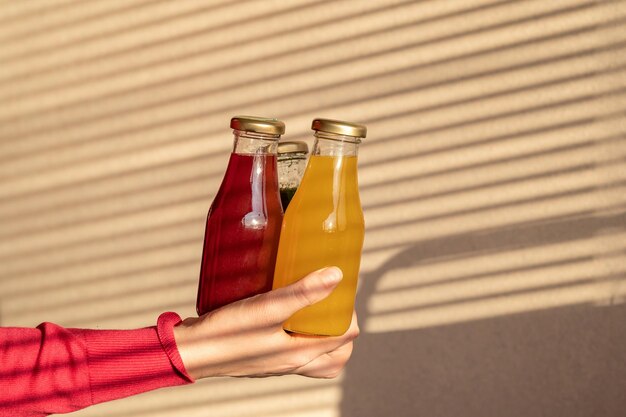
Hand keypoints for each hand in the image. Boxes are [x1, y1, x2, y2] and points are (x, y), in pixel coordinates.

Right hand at [173, 267, 358, 379]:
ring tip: (311, 306)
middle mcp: (293, 363)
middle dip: (341, 325)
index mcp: (300, 354)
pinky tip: (284, 313)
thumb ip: (302, 293)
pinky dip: (299, 335)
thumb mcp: (267, 309)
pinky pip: (294, 350)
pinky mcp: (265, 357)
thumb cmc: (225, 333)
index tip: (339, 287)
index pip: (346, 336)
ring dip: (322, 333)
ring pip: (318, 355)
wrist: (190, 351)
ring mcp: (279, 362)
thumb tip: (336, 276)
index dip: (349, 310)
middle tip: (329, 298)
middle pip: (338, 351)